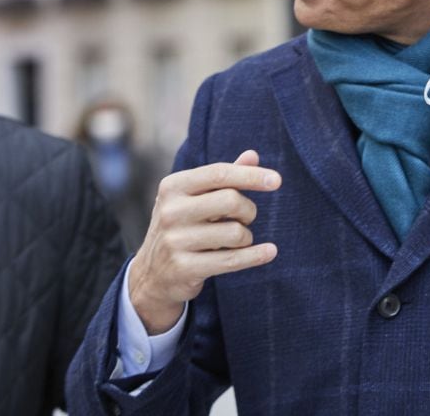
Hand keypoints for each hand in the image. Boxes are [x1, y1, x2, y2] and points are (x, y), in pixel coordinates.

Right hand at [128, 150, 280, 333]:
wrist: (153, 273)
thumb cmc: (183, 225)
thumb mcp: (196, 197)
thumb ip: (224, 177)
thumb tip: (252, 155)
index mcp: (173, 186)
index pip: (219, 173)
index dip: (251, 176)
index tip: (276, 181)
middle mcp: (170, 211)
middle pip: (231, 201)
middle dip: (248, 210)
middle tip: (246, 218)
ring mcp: (175, 241)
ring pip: (235, 233)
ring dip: (246, 236)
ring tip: (236, 240)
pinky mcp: (184, 268)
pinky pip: (232, 260)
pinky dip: (255, 255)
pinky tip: (270, 251)